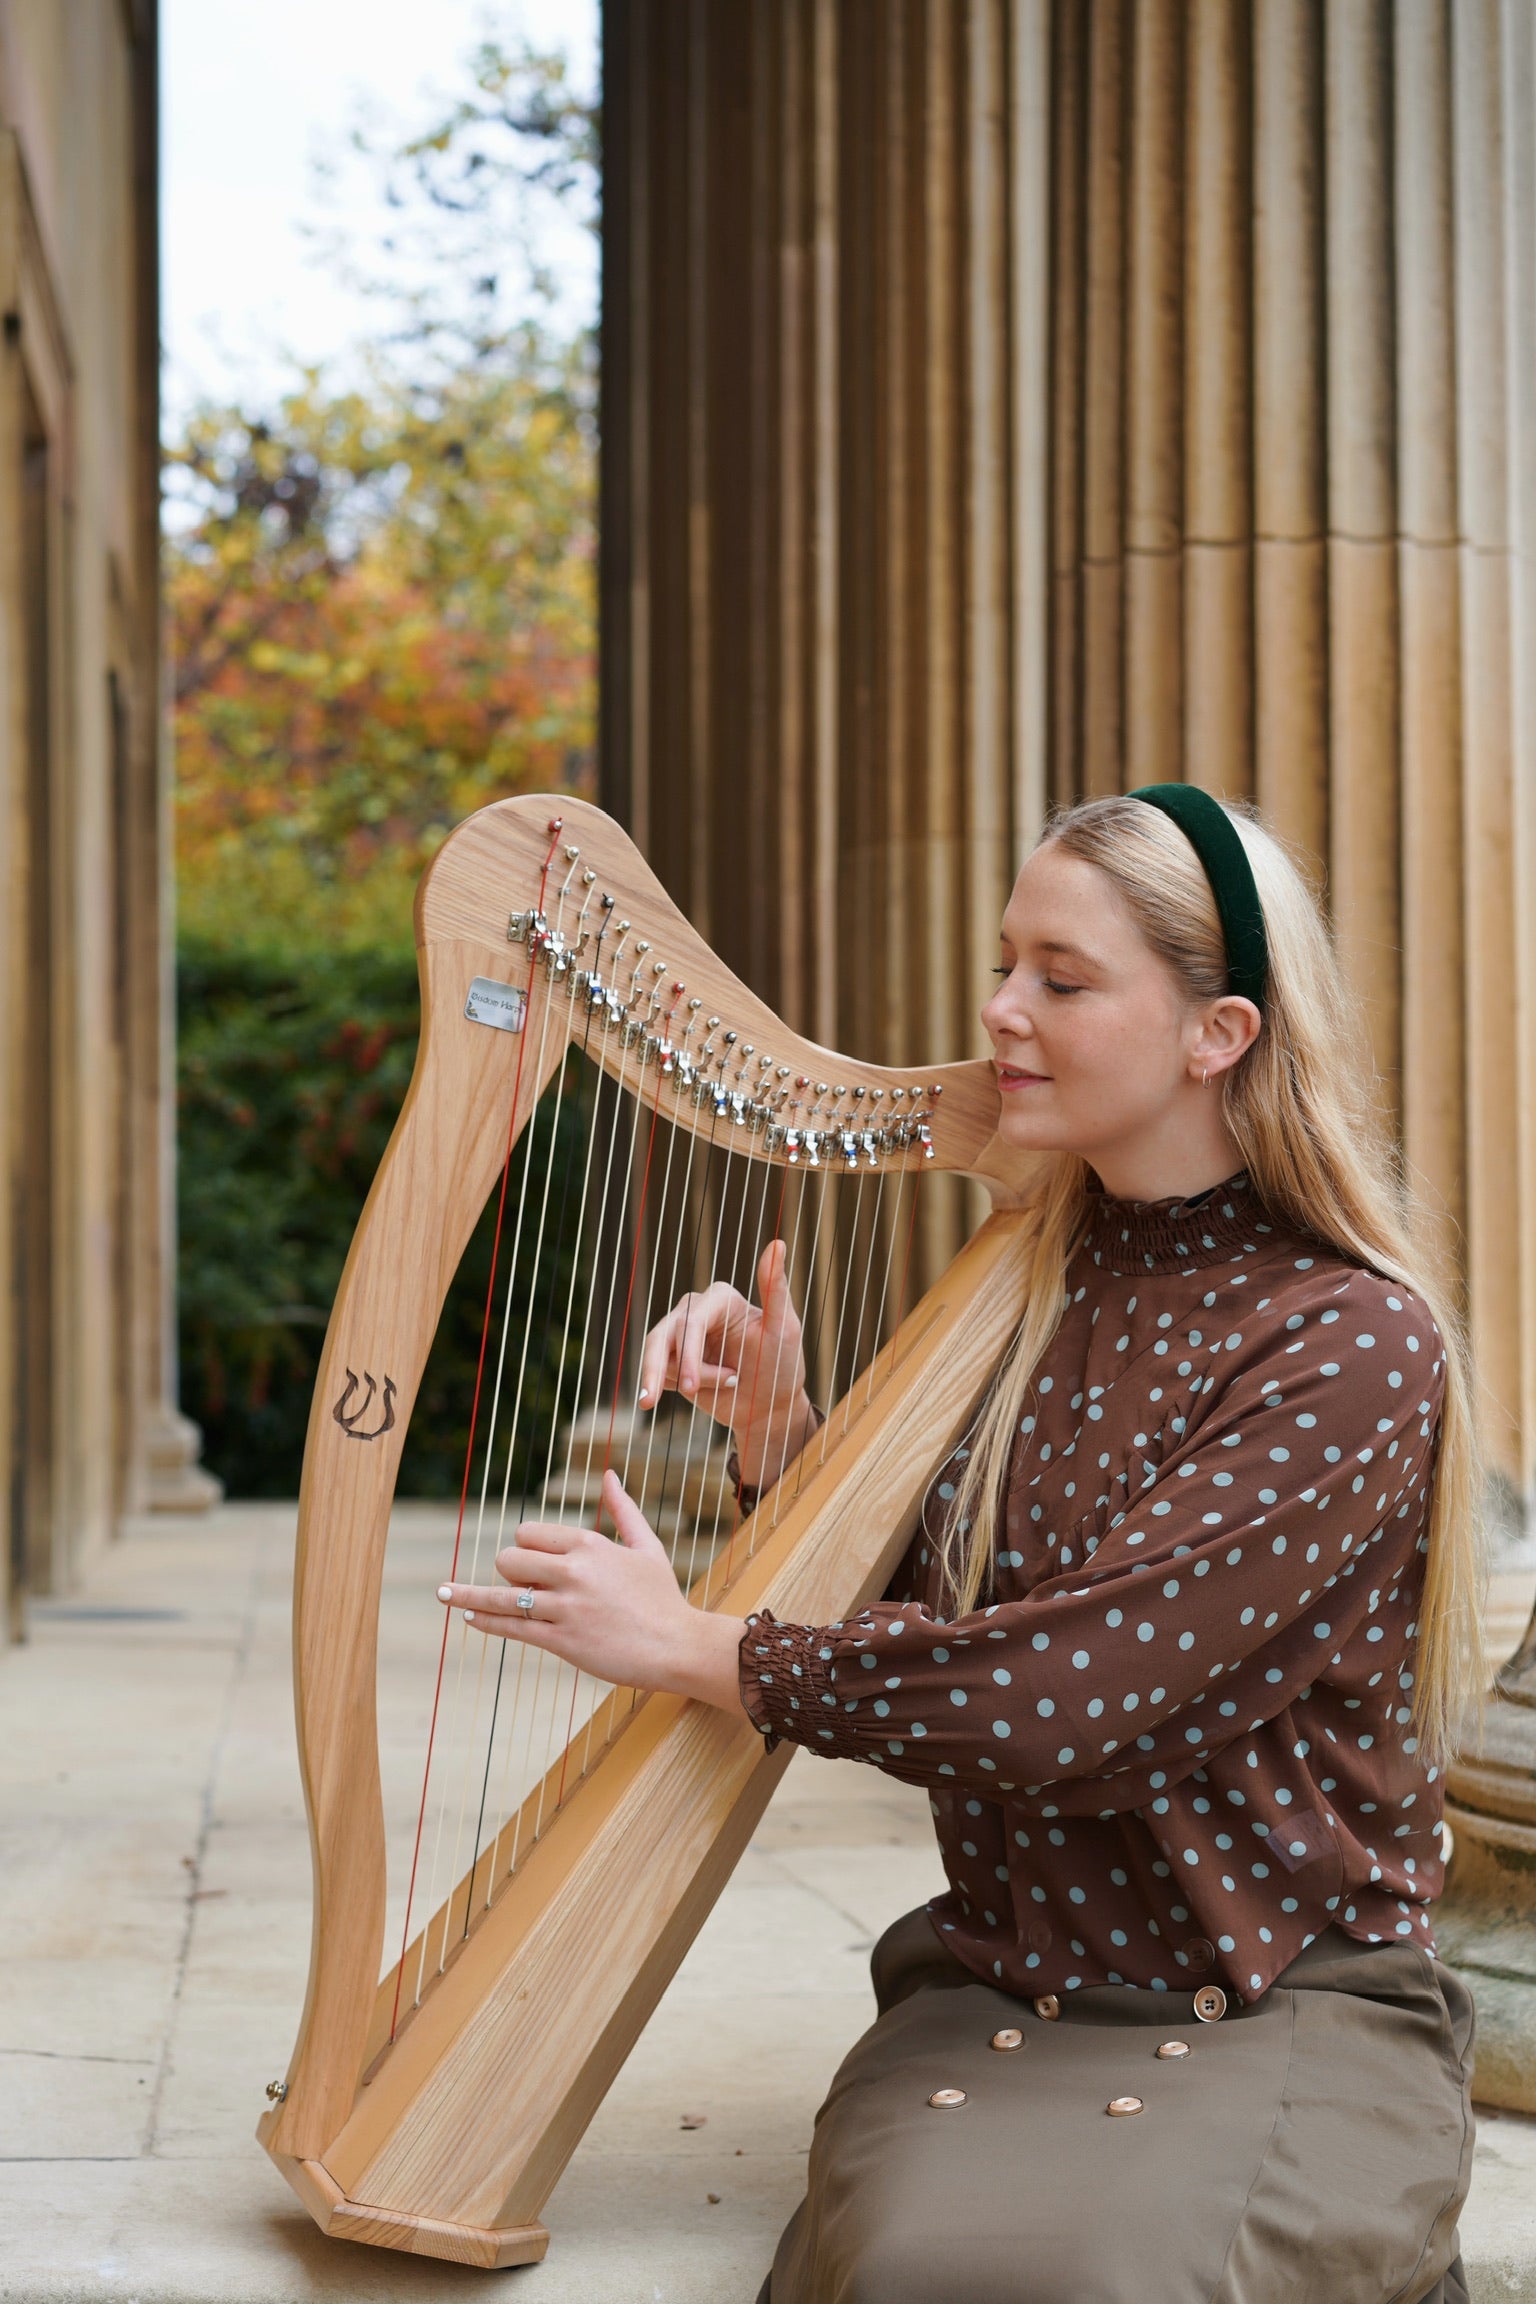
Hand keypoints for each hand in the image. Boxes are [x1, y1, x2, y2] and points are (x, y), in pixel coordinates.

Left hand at [437, 1470, 747, 1713]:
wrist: (676, 1645)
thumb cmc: (662, 1597)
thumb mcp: (647, 1546)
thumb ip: (623, 1510)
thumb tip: (608, 1474)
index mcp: (590, 1544)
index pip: (530, 1533)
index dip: (526, 1548)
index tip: (533, 1564)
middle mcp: (574, 1571)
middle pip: (511, 1559)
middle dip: (511, 1572)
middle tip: (526, 1587)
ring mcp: (566, 1607)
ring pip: (504, 1596)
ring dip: (468, 1595)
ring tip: (442, 1593)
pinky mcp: (562, 1641)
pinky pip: (512, 1628)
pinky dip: (486, 1621)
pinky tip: (468, 1618)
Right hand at [636, 1237, 818, 1487]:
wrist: (770, 1408)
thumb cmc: (782, 1366)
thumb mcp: (785, 1329)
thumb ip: (776, 1289)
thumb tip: (778, 1243)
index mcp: (720, 1298)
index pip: (691, 1321)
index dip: (688, 1355)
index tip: (692, 1388)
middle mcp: (697, 1312)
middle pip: (663, 1335)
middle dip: (662, 1370)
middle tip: (662, 1402)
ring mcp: (682, 1337)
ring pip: (655, 1354)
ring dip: (668, 1381)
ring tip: (681, 1398)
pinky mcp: (674, 1360)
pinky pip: (656, 1371)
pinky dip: (663, 1388)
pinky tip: (686, 1397)